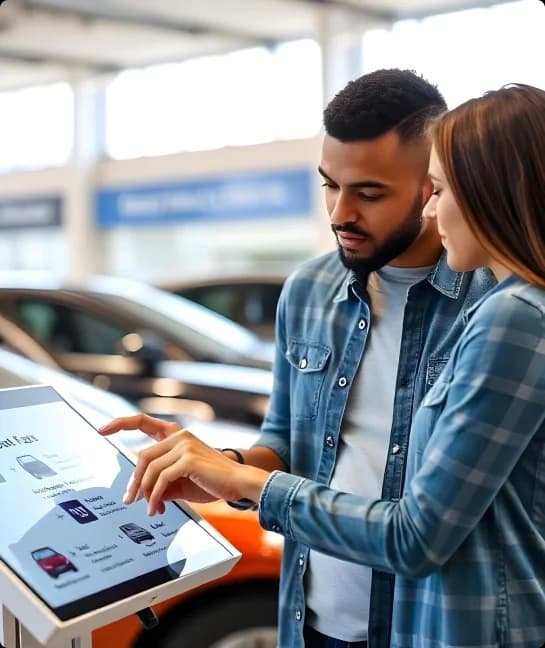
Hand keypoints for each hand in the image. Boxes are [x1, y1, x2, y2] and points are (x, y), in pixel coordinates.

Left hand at [99, 414, 217, 504]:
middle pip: (142, 456)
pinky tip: (156, 507)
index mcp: (177, 435)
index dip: (120, 423)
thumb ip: (162, 483)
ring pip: (150, 469)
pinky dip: (155, 496)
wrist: (237, 483)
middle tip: (129, 499)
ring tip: (147, 508)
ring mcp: (184, 445)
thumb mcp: (181, 482)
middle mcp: (179, 436)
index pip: (143, 422)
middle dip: (134, 481)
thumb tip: (143, 495)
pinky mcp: (188, 459)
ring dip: (144, 493)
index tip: (102, 429)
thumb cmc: (211, 481)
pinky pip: (161, 479)